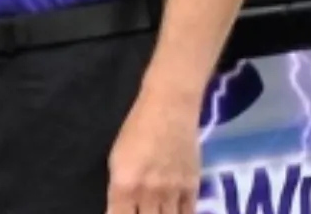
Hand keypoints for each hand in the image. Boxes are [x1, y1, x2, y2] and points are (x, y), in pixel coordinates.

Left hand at [105, 93, 200, 213]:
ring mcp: (172, 192)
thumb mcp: (117, 161)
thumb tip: (120, 212)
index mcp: (124, 185)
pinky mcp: (193, 186)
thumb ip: (119, 192)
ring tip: (158, 212)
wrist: (170, 108)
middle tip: (144, 212)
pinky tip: (175, 213)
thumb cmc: (136, 130)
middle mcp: (148, 193)